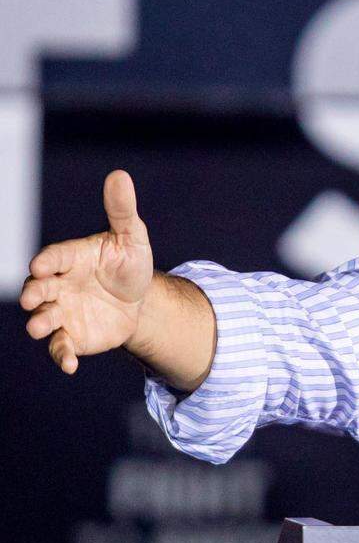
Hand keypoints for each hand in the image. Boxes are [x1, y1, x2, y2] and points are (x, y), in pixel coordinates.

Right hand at [22, 169, 154, 373]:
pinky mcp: (72, 335)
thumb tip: (120, 175)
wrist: (140, 303)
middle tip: (35, 298)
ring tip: (39, 328)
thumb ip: (121, 211)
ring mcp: (63, 311)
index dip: (48, 261)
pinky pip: (60, 347)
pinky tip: (69, 366)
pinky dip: (61, 355)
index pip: (55, 257)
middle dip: (35, 292)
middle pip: (40, 288)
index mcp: (71, 258)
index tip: (43, 265)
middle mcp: (59, 284)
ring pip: (44, 318)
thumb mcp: (132, 239)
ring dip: (40, 323)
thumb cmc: (129, 264)